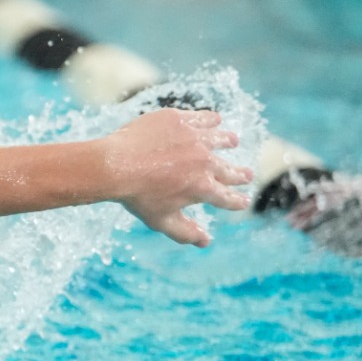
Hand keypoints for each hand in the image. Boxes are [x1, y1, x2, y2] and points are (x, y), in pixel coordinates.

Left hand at [100, 108, 252, 246]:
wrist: (114, 166)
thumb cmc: (136, 196)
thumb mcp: (161, 220)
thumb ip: (185, 232)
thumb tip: (206, 242)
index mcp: (203, 188)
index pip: (227, 197)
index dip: (236, 201)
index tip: (244, 201)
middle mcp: (205, 162)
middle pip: (228, 169)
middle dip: (239, 174)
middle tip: (246, 175)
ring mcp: (194, 138)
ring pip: (219, 138)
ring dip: (228, 141)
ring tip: (233, 141)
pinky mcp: (179, 120)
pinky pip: (201, 118)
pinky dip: (210, 119)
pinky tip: (215, 120)